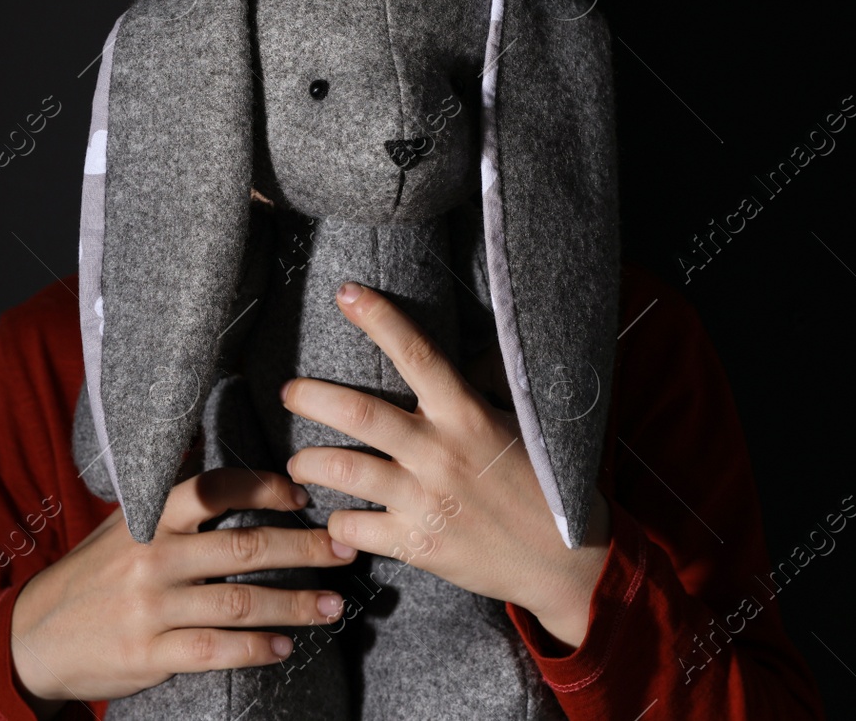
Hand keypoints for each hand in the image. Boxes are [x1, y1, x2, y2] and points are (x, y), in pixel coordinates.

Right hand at [8, 468, 357, 716]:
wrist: (32, 637)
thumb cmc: (91, 576)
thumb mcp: (120, 525)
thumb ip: (168, 499)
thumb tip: (218, 459)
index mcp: (148, 518)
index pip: (214, 489)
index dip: (264, 487)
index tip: (304, 493)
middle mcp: (151, 557)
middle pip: (242, 547)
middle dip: (303, 548)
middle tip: (344, 549)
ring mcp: (150, 608)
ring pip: (238, 602)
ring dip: (294, 604)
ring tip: (333, 606)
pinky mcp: (149, 654)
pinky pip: (215, 650)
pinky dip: (256, 649)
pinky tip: (285, 646)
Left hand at [282, 282, 610, 648]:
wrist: (567, 562)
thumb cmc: (542, 486)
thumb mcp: (516, 425)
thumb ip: (478, 391)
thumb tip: (457, 352)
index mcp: (466, 415)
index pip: (416, 354)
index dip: (379, 318)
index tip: (346, 293)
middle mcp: (440, 453)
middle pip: (357, 412)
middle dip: (310, 396)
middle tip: (288, 391)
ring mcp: (426, 501)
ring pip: (342, 470)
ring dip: (308, 462)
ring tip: (300, 460)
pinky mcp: (418, 546)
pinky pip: (353, 528)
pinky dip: (337, 521)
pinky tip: (337, 516)